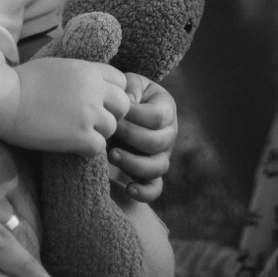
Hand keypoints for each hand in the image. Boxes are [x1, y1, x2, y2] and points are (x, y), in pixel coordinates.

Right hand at [9, 56, 131, 153]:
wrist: (5, 99)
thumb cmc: (23, 82)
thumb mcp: (59, 67)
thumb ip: (80, 74)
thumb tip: (89, 82)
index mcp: (88, 70)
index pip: (121, 81)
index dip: (113, 94)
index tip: (100, 103)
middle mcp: (94, 90)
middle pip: (123, 106)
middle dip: (112, 115)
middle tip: (93, 122)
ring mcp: (88, 114)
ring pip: (112, 129)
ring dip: (99, 134)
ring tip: (79, 135)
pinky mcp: (80, 136)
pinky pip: (99, 148)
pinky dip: (88, 151)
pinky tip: (73, 148)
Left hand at [107, 74, 177, 202]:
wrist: (121, 110)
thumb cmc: (125, 94)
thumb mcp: (129, 84)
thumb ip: (129, 89)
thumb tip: (127, 103)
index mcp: (167, 109)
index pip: (157, 117)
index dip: (135, 116)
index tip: (113, 112)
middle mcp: (169, 135)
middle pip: (158, 142)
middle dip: (130, 137)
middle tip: (109, 131)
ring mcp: (162, 156)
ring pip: (157, 167)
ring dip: (133, 163)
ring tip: (111, 155)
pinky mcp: (151, 174)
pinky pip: (155, 189)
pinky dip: (144, 192)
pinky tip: (127, 188)